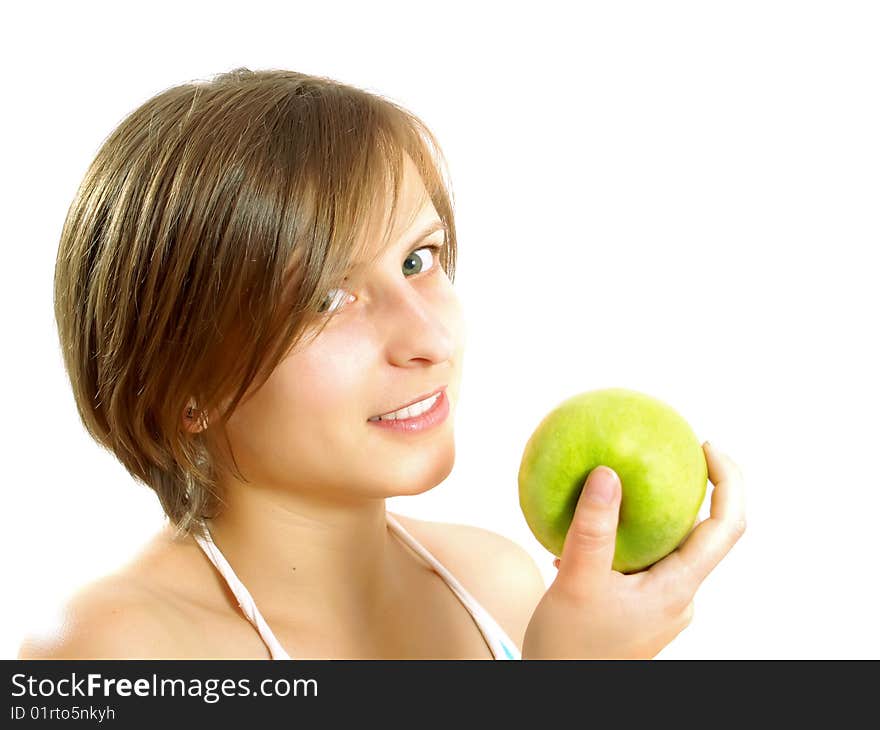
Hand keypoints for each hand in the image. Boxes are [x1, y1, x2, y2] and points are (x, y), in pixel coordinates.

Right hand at [522, 442, 745, 658]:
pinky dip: (629, 535)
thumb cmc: (569, 646)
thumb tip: (608, 473)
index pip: (727, 527)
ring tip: (622, 485)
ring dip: (655, 513)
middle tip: (668, 451)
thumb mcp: (577, 582)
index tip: (707, 445)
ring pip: (671, 546)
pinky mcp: (641, 608)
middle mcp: (679, 596)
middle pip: (706, 532)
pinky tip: (591, 526)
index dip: (729, 481)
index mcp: (677, 589)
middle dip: (693, 488)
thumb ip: (594, 528)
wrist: (559, 693)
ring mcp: (661, 604)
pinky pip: (645, 559)